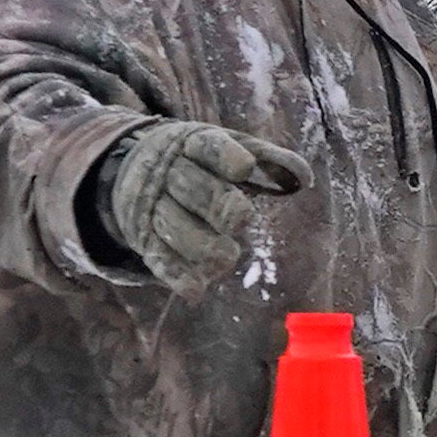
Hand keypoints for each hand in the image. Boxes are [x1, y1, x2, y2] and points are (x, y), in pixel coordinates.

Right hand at [100, 120, 308, 291]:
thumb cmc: (199, 162)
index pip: (206, 147)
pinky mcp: (144, 239)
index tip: (245, 168)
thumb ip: (268, 160)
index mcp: (191, 145)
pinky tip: (196, 291)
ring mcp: (152, 207)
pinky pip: (158, 258)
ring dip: (202, 246)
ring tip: (226, 259)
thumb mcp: (228, 150)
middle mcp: (168, 173)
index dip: (225, 157)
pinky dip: (176, 276)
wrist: (131, 171)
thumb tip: (305, 178)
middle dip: (219, 205)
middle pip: (192, 188)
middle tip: (241, 220)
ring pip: (173, 226)